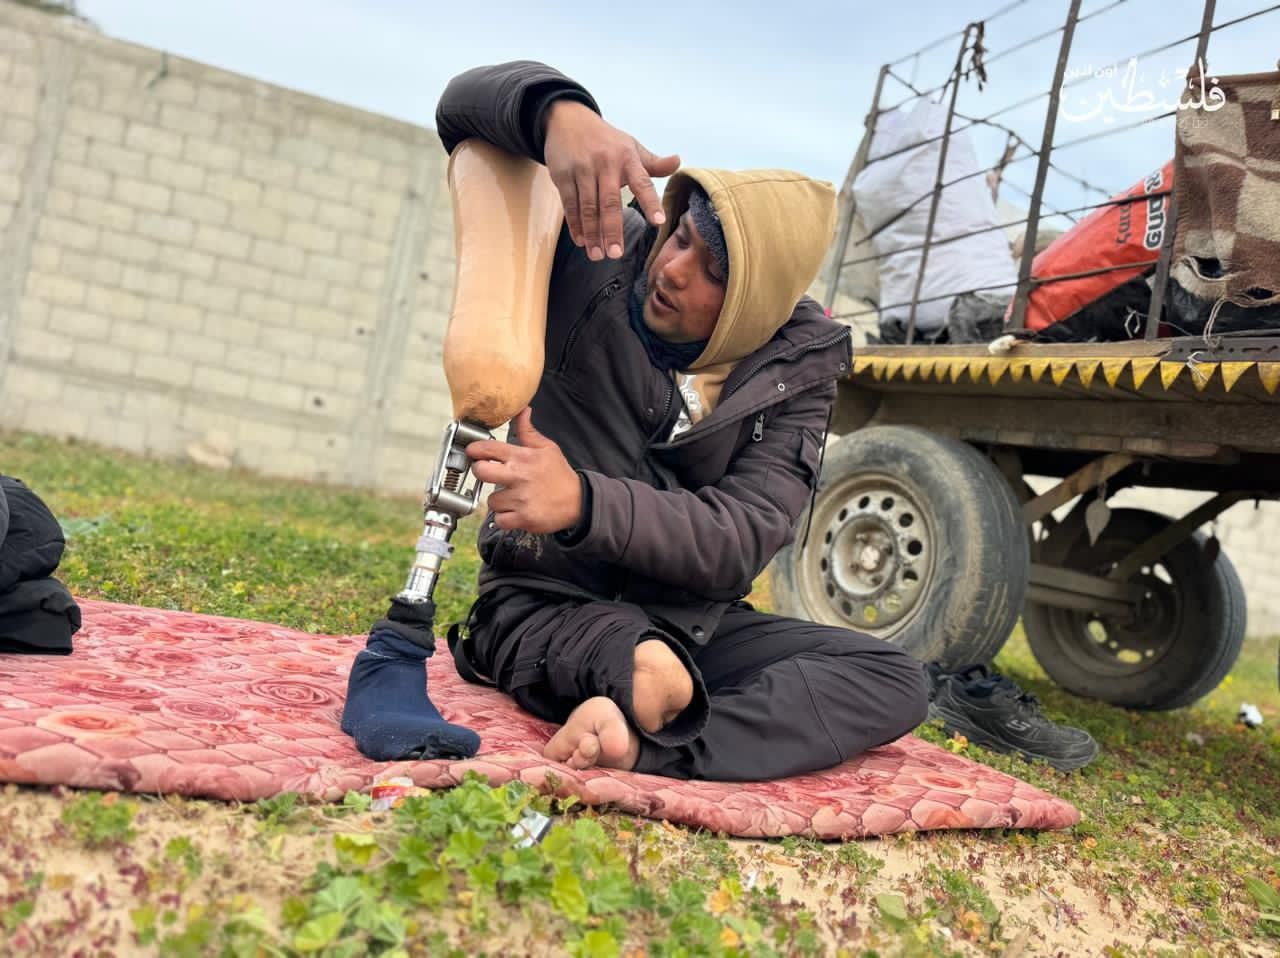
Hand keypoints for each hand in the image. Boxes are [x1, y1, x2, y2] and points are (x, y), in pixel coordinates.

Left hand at [466, 407, 582, 533]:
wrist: (579, 502)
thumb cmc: (560, 475)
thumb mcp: (548, 448)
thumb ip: (528, 431)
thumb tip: (522, 410)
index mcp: (524, 457)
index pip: (489, 448)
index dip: (475, 449)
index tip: (474, 452)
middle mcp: (520, 477)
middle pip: (481, 472)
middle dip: (481, 472)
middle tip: (489, 474)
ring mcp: (521, 499)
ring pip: (491, 500)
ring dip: (498, 501)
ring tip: (511, 497)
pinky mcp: (523, 518)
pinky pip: (500, 520)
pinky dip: (505, 518)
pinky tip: (515, 511)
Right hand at [543, 99, 680, 261]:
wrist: (566, 119)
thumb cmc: (605, 139)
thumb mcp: (631, 146)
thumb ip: (653, 163)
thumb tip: (678, 162)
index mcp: (627, 157)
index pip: (642, 182)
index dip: (651, 202)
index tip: (658, 222)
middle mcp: (605, 163)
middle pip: (610, 202)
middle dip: (612, 229)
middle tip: (616, 254)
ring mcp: (582, 169)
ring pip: (588, 207)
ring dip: (592, 233)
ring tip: (597, 254)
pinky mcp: (563, 175)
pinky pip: (570, 204)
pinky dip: (575, 225)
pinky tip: (581, 241)